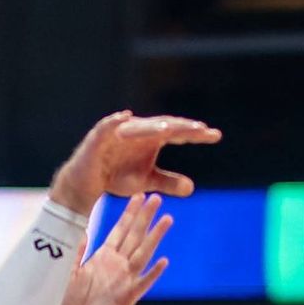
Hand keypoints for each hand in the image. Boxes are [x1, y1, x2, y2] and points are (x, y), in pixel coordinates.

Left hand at [54, 191, 167, 304]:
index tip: (139, 196)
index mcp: (103, 259)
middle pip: (134, 237)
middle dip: (145, 217)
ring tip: (167, 220)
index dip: (129, 213)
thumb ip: (77, 252)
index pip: (120, 231)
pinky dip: (152, 274)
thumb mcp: (69, 274)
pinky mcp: (125, 300)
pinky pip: (141, 285)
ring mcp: (123, 283)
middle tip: (157, 198)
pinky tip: (164, 262)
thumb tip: (81, 231)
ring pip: (142, 255)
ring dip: (154, 238)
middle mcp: (116, 268)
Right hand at [56, 110, 216, 206]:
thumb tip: (191, 187)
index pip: (179, 134)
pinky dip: (116, 121)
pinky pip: (108, 125)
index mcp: (153, 139)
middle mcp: (139, 130)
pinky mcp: (100, 135)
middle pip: (164, 125)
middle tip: (200, 128)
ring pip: (140, 126)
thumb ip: (167, 181)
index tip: (216, 135)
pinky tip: (126, 117)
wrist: (87, 182)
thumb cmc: (116, 176)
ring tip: (169, 128)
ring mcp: (119, 130)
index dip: (196, 134)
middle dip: (181, 127)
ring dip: (153, 126)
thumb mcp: (146, 181)